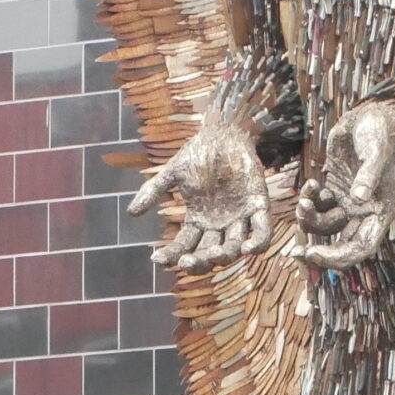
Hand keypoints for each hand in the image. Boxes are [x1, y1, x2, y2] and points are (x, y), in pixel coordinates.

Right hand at [128, 105, 273, 272]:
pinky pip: (262, 231)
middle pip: (207, 254)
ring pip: (232, 248)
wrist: (223, 132)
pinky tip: (246, 248)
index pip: (183, 246)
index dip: (170, 255)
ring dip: (223, 256)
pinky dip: (257, 243)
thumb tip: (131, 213)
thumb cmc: (198, 152)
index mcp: (198, 219)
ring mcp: (239, 217)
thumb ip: (153, 191)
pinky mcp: (258, 205)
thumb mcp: (172, 172)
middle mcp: (218, 224)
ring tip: (214, 253)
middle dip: (198, 262)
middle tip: (188, 261)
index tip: (156, 258)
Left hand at [288, 102, 394, 270]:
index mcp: (379, 211)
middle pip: (342, 245)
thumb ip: (368, 175)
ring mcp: (348, 203)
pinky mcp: (335, 191)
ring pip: (324, 226)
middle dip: (319, 251)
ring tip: (303, 202)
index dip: (339, 257)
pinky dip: (310, 201)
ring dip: (309, 220)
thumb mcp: (375, 151)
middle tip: (296, 253)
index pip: (361, 247)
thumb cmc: (377, 133)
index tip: (314, 254)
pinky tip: (311, 184)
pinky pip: (318, 207)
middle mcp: (364, 212)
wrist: (368, 116)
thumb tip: (359, 198)